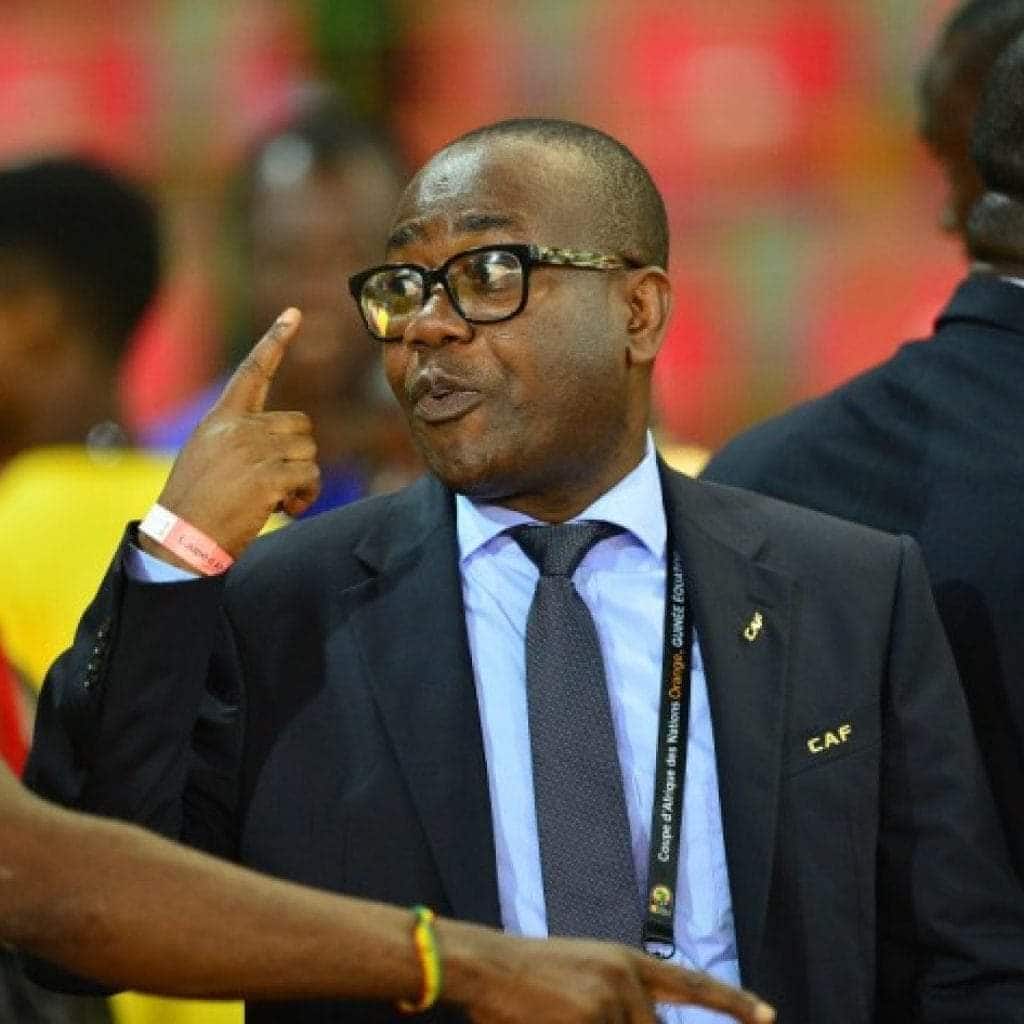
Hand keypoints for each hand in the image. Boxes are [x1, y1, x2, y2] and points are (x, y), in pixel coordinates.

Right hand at [141, 309, 319, 566]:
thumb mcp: (209, 456)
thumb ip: (241, 438)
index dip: (275, 340)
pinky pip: (310, 478)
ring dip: (302, 480)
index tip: (294, 312)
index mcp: (221, 418)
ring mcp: (253, 450)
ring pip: (310, 453)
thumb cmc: (198, 504)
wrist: (182, 538)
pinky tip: (283, 509)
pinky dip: (305, 498)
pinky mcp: (268, 476)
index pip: (252, 371)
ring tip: (272, 498)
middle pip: (302, 425)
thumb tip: (294, 439)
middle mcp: (237, 427)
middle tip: (273, 482)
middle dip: (298, 455)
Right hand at [440, 922, 774, 1023]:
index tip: (768, 1016)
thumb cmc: (528, 976)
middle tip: (580, 1014)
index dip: (731, 1003)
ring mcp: (611, 1001)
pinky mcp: (591, 1020)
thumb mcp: (584, 975)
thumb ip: (618, 1002)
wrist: (486, 964)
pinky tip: (557, 1021)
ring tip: (561, 1014)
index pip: (691, 984)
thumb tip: (647, 1022)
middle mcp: (627, 978)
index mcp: (627, 961)